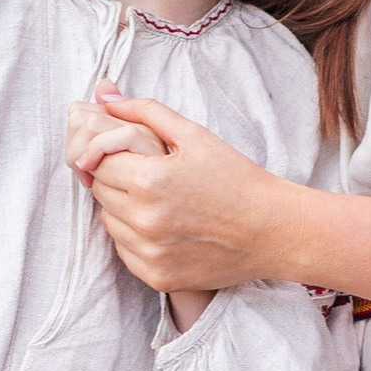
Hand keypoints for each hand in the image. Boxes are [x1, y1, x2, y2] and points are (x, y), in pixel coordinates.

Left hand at [83, 94, 289, 295]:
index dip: (111, 156)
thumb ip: (144, 112)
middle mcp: (144, 221)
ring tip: (160, 202)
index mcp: (149, 180)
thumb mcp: (194, 135)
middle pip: (101, 193)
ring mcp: (150, 253)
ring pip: (109, 223)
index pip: (97, 163)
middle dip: (118, 180)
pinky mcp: (158, 277)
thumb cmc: (236, 178)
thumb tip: (103, 93)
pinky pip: (125, 252)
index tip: (133, 157)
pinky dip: (135, 239)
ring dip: (124, 210)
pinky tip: (166, 228)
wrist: (273, 230)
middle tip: (150, 177)